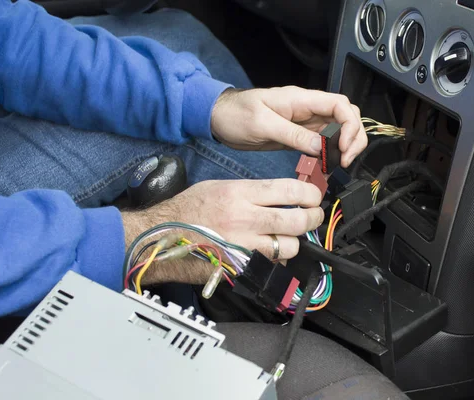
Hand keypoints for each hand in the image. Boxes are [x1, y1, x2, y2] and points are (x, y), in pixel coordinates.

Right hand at [121, 178, 323, 284]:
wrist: (160, 237)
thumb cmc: (186, 210)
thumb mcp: (218, 187)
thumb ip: (251, 191)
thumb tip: (281, 195)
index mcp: (239, 193)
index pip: (289, 190)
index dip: (310, 194)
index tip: (313, 197)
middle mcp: (243, 218)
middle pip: (296, 220)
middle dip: (313, 218)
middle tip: (313, 216)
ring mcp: (242, 246)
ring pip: (289, 246)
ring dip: (294, 242)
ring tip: (289, 237)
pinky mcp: (239, 267)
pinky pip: (270, 265)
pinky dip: (276, 259)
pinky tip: (269, 252)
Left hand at [211, 86, 367, 167]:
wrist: (218, 118)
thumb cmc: (235, 114)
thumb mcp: (262, 124)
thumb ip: (292, 134)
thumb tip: (320, 146)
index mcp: (301, 99)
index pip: (340, 105)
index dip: (349, 126)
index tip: (343, 147)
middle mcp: (307, 109)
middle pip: (346, 116)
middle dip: (353, 138)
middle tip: (344, 160)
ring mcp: (304, 122)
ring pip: (338, 130)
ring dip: (344, 147)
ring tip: (337, 165)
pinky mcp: (299, 135)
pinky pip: (323, 142)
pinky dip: (329, 153)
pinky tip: (325, 165)